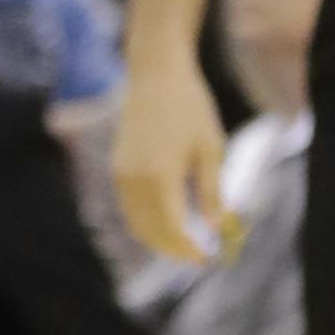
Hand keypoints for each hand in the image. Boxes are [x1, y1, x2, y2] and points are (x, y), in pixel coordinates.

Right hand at [112, 51, 227, 261]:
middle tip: (197, 257)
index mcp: (160, 177)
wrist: (156, 74)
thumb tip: (217, 228)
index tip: (207, 259)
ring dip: (158, 239)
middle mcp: (134, 179)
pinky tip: (167, 221)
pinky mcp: (117, 166)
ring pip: (135, 222)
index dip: (188, 249)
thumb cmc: (191, 108)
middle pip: (149, 232)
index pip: (172, 229)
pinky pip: (129, 206)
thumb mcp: (211, 150)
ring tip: (184, 244)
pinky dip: (146, 221)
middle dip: (173, 250)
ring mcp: (120, 173)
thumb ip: (212, 192)